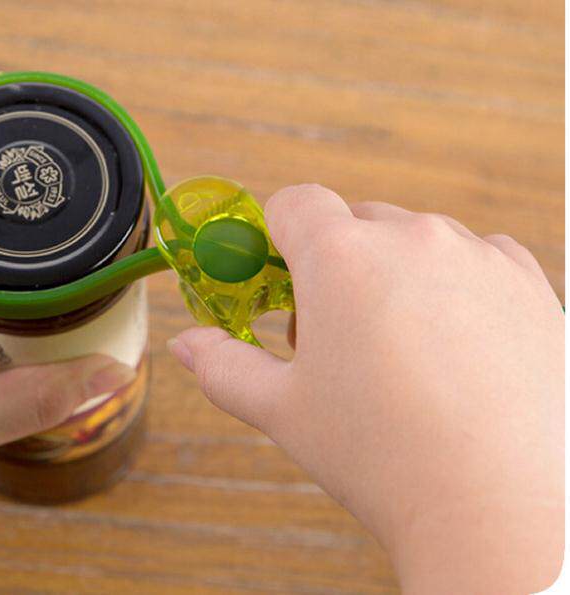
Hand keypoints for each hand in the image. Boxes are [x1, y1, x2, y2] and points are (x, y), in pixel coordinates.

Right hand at [168, 184, 562, 593]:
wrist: (502, 508)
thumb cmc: (384, 457)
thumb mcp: (283, 411)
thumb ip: (223, 365)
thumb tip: (187, 343)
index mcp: (340, 257)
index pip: (295, 204)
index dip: (278, 237)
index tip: (280, 278)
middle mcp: (411, 238)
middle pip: (354, 225)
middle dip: (336, 268)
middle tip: (337, 337)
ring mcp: (476, 255)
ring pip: (415, 243)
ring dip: (396, 277)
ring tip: (400, 352)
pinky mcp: (528, 281)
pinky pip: (476, 260)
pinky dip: (456, 287)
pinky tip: (454, 348)